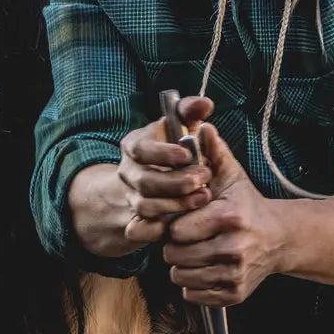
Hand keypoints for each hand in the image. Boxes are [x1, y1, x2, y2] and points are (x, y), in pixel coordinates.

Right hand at [117, 95, 214, 246]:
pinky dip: (159, 228)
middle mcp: (129, 173)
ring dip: (176, 205)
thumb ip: (190, 111)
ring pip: (146, 206)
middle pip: (145, 182)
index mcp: (134, 146)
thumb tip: (204, 103)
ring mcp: (131, 198)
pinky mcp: (137, 221)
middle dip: (176, 182)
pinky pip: (141, 230)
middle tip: (204, 178)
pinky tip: (184, 222)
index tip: (187, 154)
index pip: (140, 149)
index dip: (162, 154)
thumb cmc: (175, 147)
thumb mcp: (181, 126)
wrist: (158, 181)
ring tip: (203, 197)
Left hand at [162, 123, 285, 306]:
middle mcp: (234, 248)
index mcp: (229, 217)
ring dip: (181, 265)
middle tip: (187, 236)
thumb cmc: (248, 205)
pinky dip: (193, 283)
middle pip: (175, 254)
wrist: (281, 238)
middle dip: (175, 245)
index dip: (175, 224)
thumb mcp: (232, 176)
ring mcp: (235, 274)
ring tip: (195, 250)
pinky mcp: (235, 294)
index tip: (184, 218)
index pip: (177, 230)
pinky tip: (205, 267)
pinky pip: (193, 294)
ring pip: (180, 276)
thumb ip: (213, 152)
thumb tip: (201, 125)